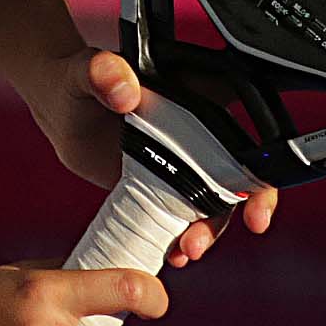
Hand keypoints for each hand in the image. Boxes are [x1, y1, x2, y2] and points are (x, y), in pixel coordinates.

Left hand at [56, 49, 279, 267]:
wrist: (58, 111)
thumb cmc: (77, 79)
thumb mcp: (87, 70)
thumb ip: (103, 71)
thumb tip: (124, 90)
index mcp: (196, 96)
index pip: (251, 122)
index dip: (267, 155)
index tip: (260, 191)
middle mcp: (199, 133)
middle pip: (243, 172)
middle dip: (249, 205)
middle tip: (236, 229)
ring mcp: (184, 164)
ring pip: (216, 204)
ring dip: (210, 231)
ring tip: (186, 250)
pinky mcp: (164, 189)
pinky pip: (185, 219)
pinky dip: (182, 239)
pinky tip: (171, 254)